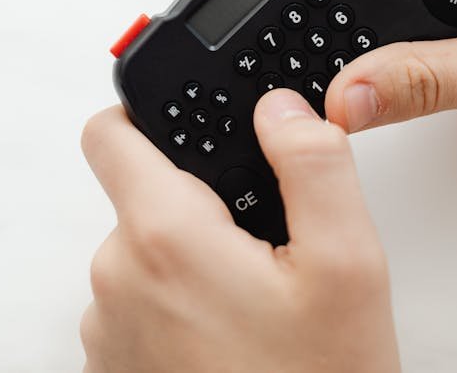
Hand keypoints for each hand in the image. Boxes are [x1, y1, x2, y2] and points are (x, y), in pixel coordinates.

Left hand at [79, 90, 399, 372]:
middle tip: (267, 247)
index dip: (147, 115)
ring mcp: (108, 332)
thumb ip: (314, 164)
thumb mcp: (348, 262)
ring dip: (193, 259)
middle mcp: (115, 282)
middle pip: (144, 197)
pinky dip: (181, 305)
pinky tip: (235, 338)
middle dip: (202, 205)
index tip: (190, 128)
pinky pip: (142, 305)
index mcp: (163, 238)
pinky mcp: (116, 367)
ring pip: (146, 254)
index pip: (110, 134)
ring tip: (257, 302)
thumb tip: (281, 108)